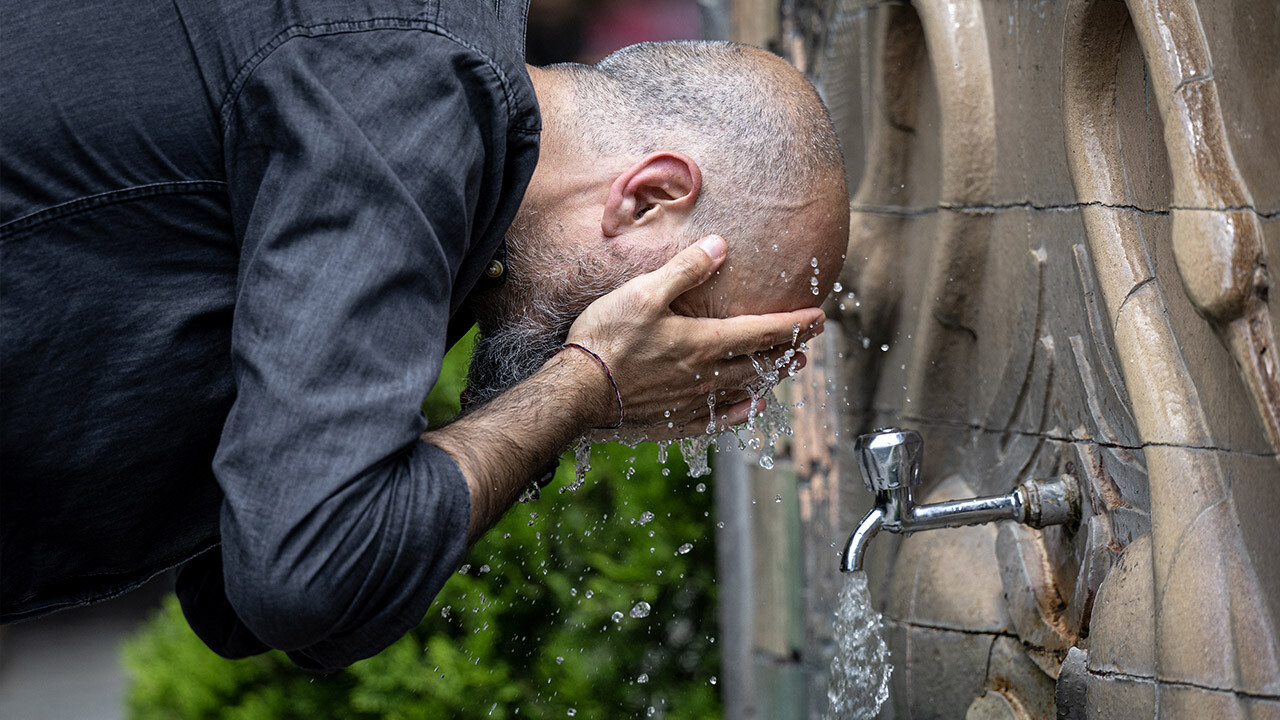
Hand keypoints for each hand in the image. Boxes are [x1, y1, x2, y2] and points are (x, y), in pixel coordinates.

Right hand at [566, 235, 823, 436]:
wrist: (577, 394)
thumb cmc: (607, 339)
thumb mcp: (644, 293)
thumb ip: (685, 270)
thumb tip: (721, 246)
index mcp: (704, 342)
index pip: (764, 332)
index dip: (796, 324)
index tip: (820, 317)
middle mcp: (707, 375)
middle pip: (761, 362)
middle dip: (789, 348)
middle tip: (809, 341)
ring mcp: (693, 402)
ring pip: (745, 389)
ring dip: (771, 376)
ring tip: (789, 367)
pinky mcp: (675, 422)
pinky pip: (720, 418)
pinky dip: (742, 411)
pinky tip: (751, 407)